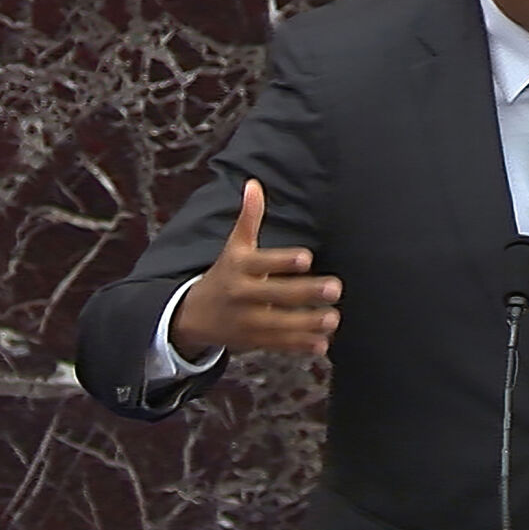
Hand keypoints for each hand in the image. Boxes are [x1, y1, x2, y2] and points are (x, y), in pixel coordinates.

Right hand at [170, 179, 342, 356]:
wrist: (193, 314)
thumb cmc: (225, 272)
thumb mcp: (234, 246)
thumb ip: (249, 218)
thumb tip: (253, 184)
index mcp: (240, 267)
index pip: (263, 263)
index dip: (283, 261)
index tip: (307, 257)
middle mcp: (242, 294)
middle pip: (275, 294)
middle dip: (305, 292)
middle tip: (335, 288)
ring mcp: (247, 320)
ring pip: (279, 323)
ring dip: (307, 323)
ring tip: (333, 319)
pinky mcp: (253, 341)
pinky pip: (278, 344)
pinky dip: (299, 346)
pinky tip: (322, 344)